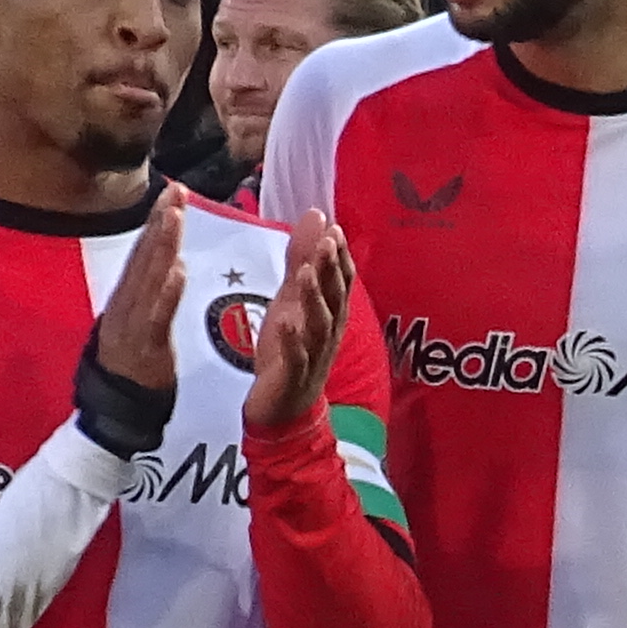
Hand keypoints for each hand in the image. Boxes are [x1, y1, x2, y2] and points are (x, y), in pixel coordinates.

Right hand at [95, 188, 188, 395]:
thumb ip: (149, 293)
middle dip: (161, 221)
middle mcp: (125, 304)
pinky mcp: (145, 347)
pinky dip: (167, 293)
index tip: (173, 192)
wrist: (116, 410)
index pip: (143, 252)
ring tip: (176, 215)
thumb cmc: (132, 366)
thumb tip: (167, 260)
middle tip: (176, 190)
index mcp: (126, 298)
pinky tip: (178, 270)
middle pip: (144, 256)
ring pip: (149, 279)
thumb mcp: (137, 322)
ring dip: (162, 245)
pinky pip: (157, 316)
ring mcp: (132, 324)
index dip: (156, 221)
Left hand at [241, 213, 357, 429]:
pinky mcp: (294, 376)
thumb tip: (318, 218)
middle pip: (335, 298)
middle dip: (331, 270)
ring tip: (305, 274)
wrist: (285, 409)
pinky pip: (297, 357)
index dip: (339, 256)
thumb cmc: (292, 352)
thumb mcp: (293, 300)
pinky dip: (293, 341)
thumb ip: (303, 260)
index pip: (341, 281)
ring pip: (319, 324)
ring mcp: (313, 355)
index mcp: (330, 314)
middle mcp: (328, 332)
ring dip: (314, 299)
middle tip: (327, 242)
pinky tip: (286, 323)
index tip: (335, 229)